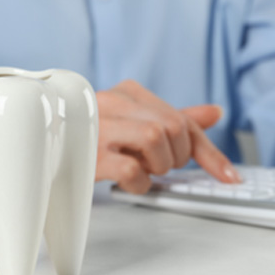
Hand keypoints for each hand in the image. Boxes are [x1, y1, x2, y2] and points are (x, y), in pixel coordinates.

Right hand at [95, 80, 240, 193]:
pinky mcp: (88, 153)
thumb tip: (215, 112)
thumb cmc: (95, 135)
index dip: (209, 152)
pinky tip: (129, 181)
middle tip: (159, 165)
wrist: (45, 144)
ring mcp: (99, 126)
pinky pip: (131, 170)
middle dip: (176, 157)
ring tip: (141, 168)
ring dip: (157, 166)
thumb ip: (176, 118)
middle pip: (174, 128)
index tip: (228, 176)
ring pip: (156, 140)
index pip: (182, 119)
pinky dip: (139, 183)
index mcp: (129, 92)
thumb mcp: (136, 122)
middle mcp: (114, 102)